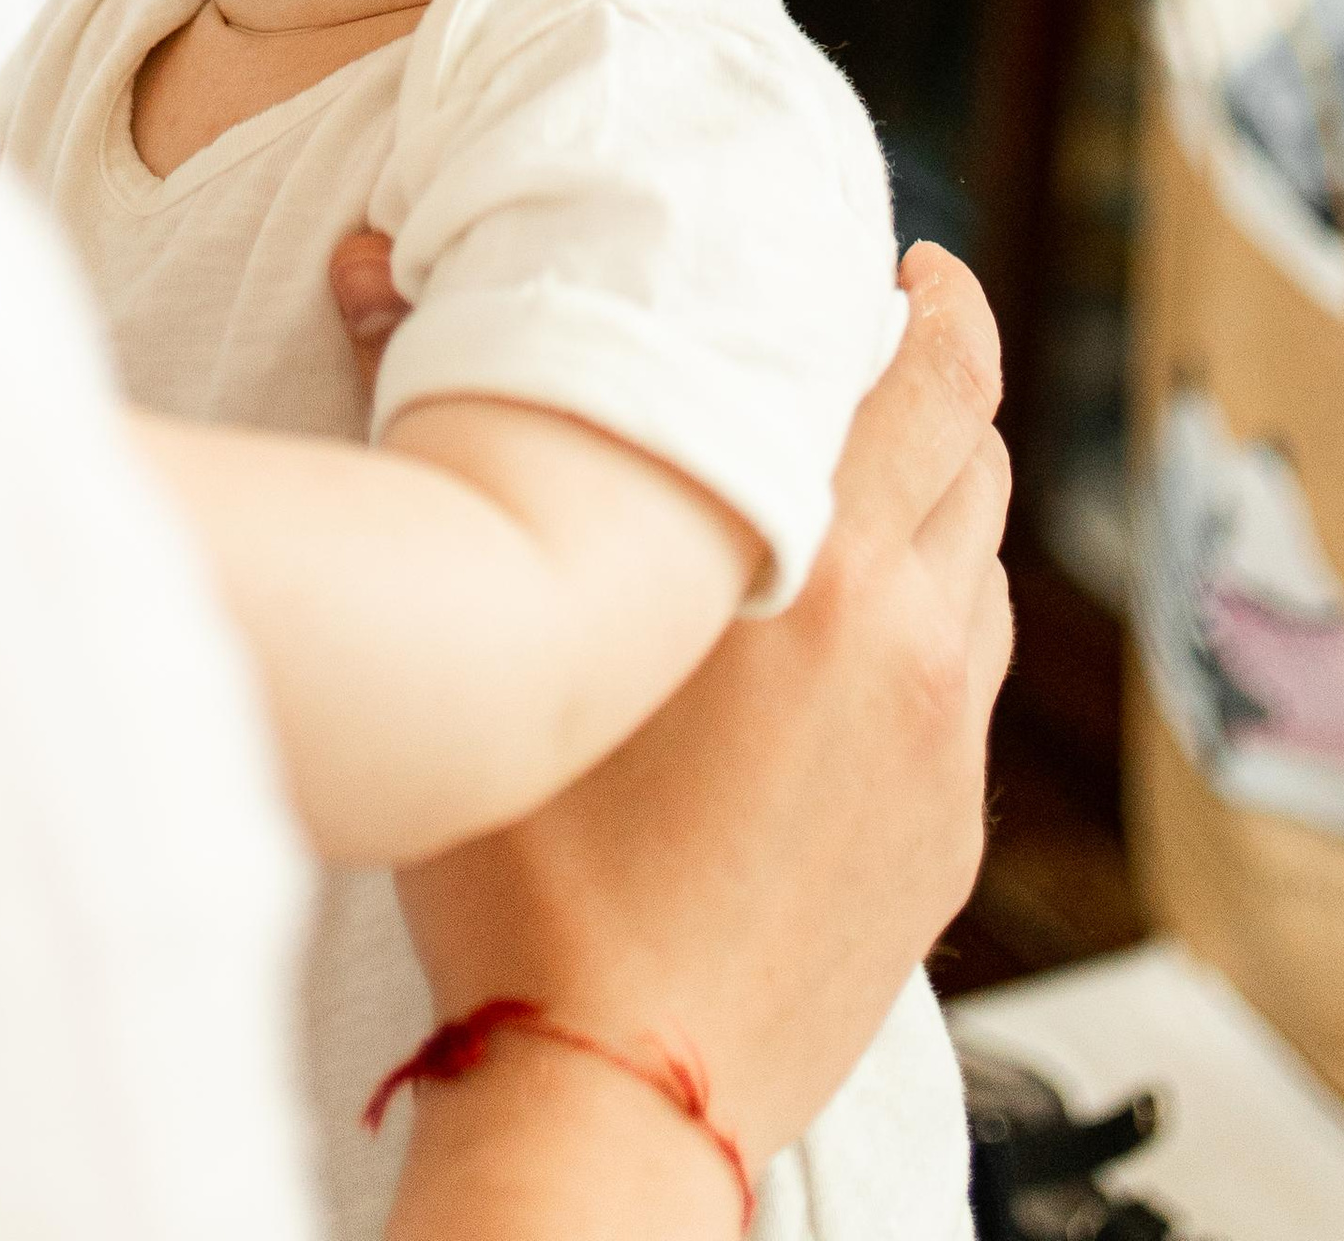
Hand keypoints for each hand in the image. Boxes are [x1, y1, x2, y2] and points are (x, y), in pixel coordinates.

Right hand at [335, 237, 1009, 1177]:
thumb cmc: (526, 859)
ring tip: (847, 492)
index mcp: (816, 557)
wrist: (616, 1082)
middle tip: (862, 354)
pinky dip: (930, 626)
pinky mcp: (944, 835)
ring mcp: (943, 744)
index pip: (938, 374)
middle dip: (937, 388)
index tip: (901, 267)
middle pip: (978, 456)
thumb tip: (364, 261)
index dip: (934, 303)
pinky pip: (967, 683)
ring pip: (980, 569)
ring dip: (934, 509)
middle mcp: (913, 636)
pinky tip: (842, 644)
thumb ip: (431, 410)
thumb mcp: (482, 605)